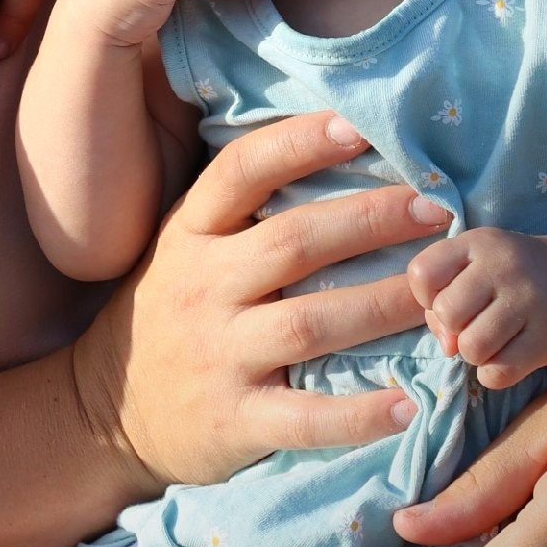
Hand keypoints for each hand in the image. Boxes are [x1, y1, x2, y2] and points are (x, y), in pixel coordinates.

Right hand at [71, 110, 452, 496]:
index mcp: (192, 234)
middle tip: (437, 209)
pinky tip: (408, 405)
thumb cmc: (168, 312)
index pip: (241, 172)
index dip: (298, 143)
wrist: (105, 412)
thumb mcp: (183, 248)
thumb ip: (242, 212)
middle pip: (293, 242)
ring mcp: (219, 354)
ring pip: (310, 322)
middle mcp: (204, 286)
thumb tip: (333, 151)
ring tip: (441, 295)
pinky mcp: (235, 420)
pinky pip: (305, 418)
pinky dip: (358, 415)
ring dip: (382, 304)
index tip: (358, 126)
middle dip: (371, 220)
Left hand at [409, 227, 546, 388]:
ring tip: (489, 342)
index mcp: (476, 243)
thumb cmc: (511, 275)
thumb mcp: (475, 264)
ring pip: (472, 348)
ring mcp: (528, 301)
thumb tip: (447, 346)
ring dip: (474, 354)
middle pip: (447, 313)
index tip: (448, 297)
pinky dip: (494, 374)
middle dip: (452, 328)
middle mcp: (501, 266)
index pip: (422, 274)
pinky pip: (499, 373)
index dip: (426, 296)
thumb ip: (446, 297)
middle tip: (471, 324)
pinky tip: (506, 358)